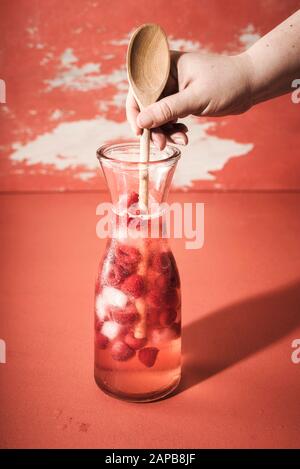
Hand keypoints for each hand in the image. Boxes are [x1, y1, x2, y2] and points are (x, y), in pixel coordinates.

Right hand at [126, 51, 252, 149]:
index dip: (135, 110)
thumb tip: (141, 122)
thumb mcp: (195, 98)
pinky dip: (174, 129)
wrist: (251, 84)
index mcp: (164, 65)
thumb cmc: (226, 83)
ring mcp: (173, 88)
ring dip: (165, 131)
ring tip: (181, 141)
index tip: (140, 131)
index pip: (138, 87)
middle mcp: (165, 75)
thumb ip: (167, 110)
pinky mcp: (181, 100)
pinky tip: (184, 136)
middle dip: (153, 126)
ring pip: (158, 114)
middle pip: (146, 104)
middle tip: (161, 144)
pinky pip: (169, 117)